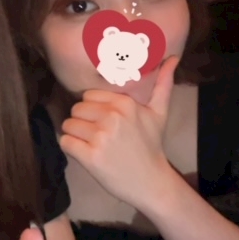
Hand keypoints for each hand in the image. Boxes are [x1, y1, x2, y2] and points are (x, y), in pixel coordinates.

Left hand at [59, 56, 179, 211]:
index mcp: (124, 103)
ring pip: (68, 125)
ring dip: (74, 134)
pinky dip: (70, 147)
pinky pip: (65, 142)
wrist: (151, 182)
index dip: (92, 109)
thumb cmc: (152, 145)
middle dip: (82, 121)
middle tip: (95, 135)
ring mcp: (100, 137)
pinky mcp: (90, 156)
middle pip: (76, 109)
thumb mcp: (159, 113)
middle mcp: (111, 117)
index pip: (88, 96)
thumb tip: (173, 57)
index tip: (101, 121)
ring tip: (89, 144)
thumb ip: (163, 84)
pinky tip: (83, 153)